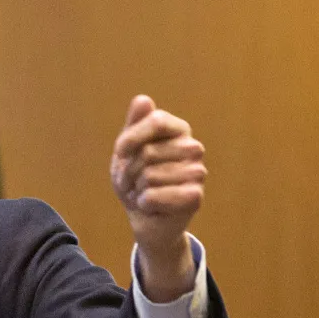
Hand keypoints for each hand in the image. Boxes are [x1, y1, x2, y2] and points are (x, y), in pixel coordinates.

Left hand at [111, 94, 204, 301]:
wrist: (145, 218)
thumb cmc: (136, 180)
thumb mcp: (128, 150)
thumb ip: (134, 124)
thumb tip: (143, 100)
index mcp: (179, 130)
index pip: (155, 121)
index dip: (130, 139)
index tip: (120, 153)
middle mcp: (193, 147)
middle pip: (148, 151)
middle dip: (129, 171)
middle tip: (134, 182)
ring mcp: (198, 172)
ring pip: (148, 175)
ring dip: (135, 189)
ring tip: (142, 193)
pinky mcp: (194, 197)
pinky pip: (154, 196)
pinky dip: (143, 204)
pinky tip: (150, 206)